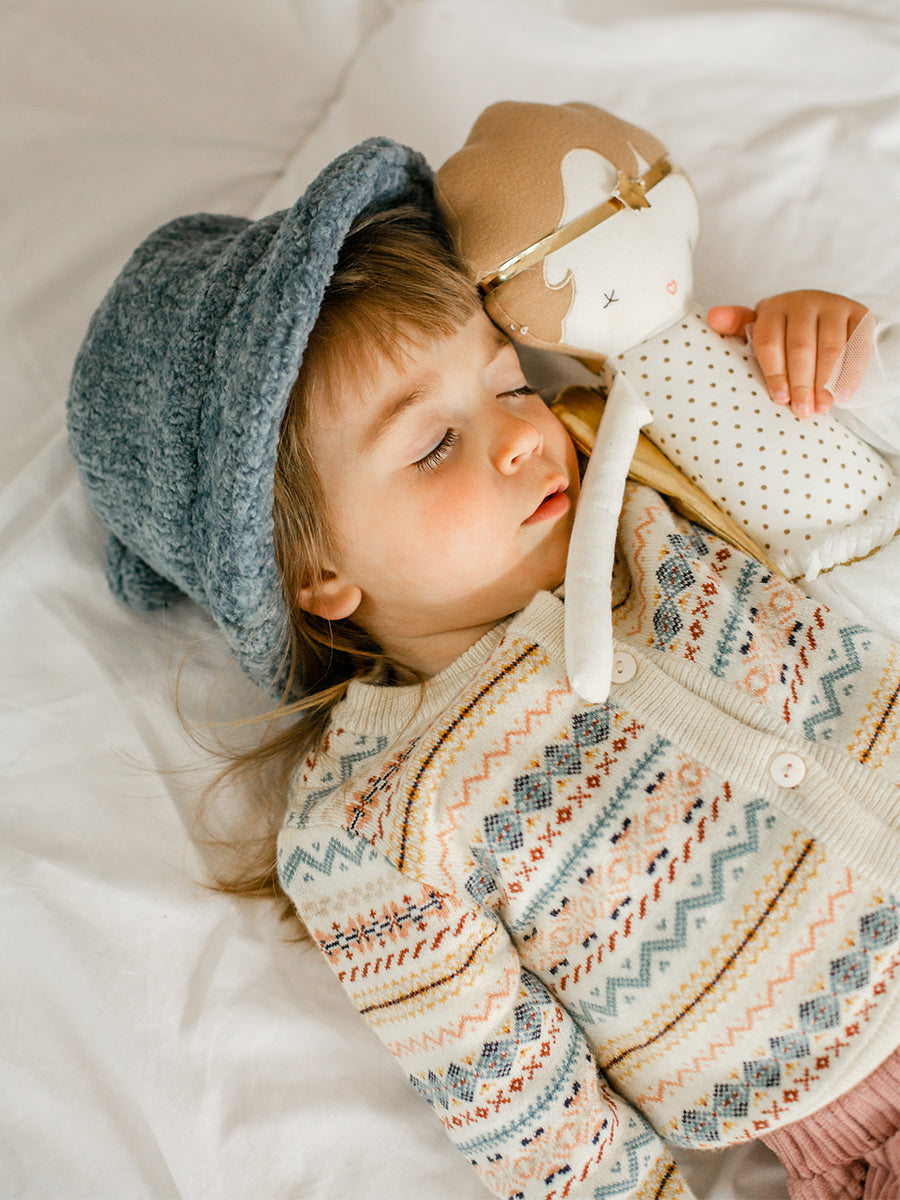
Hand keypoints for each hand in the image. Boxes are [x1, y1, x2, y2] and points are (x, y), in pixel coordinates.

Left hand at [707, 290, 869, 416]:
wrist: (825, 315)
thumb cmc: (784, 331)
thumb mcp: (760, 327)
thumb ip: (737, 326)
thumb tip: (713, 318)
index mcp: (774, 307)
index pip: (770, 342)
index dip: (774, 373)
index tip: (780, 399)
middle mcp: (805, 301)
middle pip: (801, 347)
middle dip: (801, 383)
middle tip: (803, 410)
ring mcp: (834, 305)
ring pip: (831, 348)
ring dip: (826, 381)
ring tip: (822, 408)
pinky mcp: (859, 313)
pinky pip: (857, 345)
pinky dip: (851, 372)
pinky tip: (843, 394)